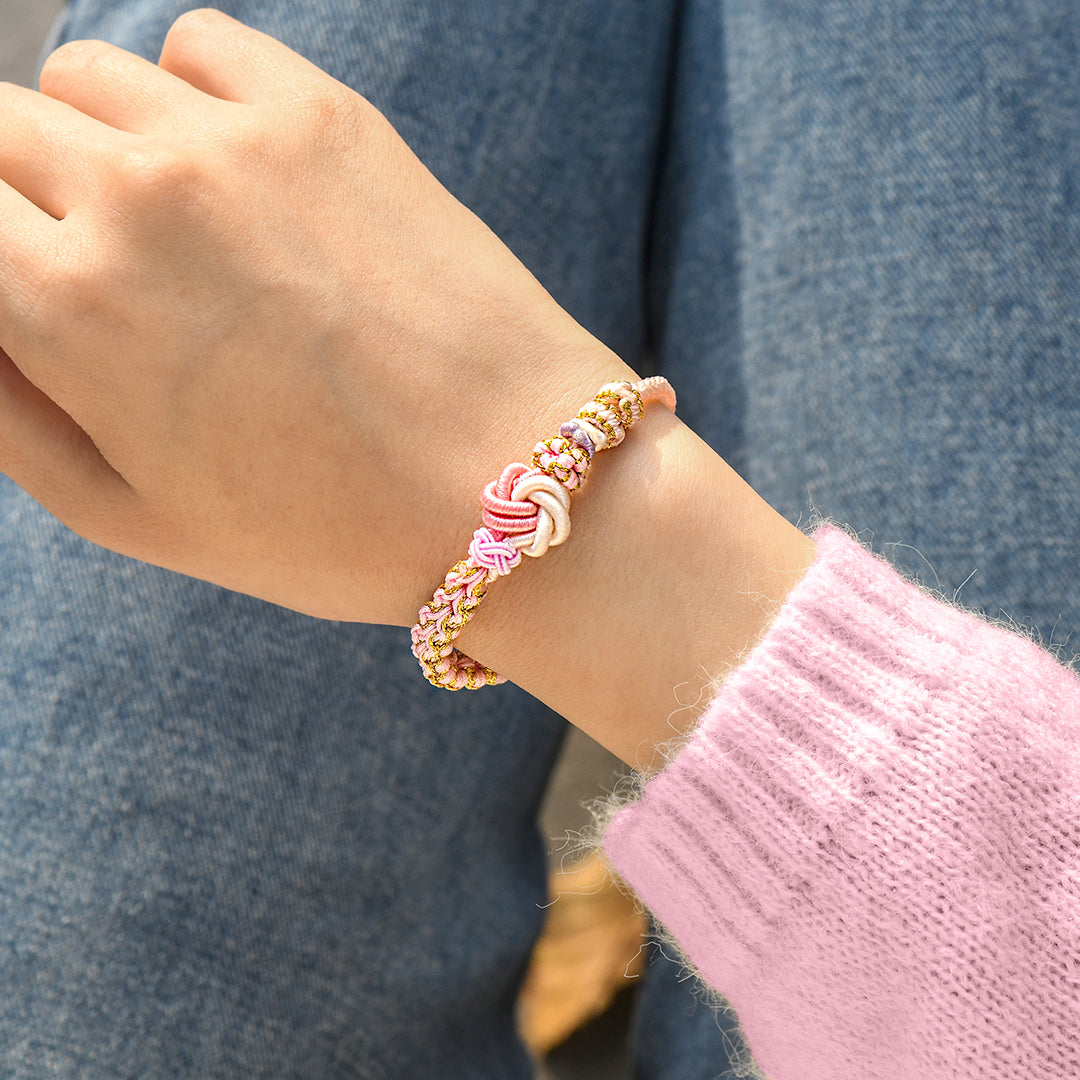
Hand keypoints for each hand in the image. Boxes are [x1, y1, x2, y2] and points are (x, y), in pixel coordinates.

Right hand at [0, 9, 630, 622]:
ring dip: (100, 142)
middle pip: (1, 128)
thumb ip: (7, 413)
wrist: (508, 477)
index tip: (28, 272)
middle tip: (90, 266)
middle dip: (22, 196)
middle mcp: (136, 197)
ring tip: (170, 227)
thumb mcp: (133, 516)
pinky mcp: (326, 115)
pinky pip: (201, 47)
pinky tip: (233, 170)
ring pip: (92, 80)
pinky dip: (190, 92)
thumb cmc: (330, 525)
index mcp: (67, 307)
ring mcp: (236, 142)